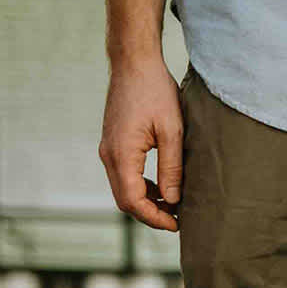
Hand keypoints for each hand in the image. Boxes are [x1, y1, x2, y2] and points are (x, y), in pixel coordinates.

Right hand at [100, 54, 182, 231]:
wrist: (134, 63)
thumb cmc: (155, 92)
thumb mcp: (172, 131)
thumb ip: (171, 168)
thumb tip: (173, 201)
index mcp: (121, 153)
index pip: (132, 200)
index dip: (154, 218)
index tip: (177, 224)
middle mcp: (109, 154)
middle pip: (125, 200)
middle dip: (150, 215)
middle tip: (178, 221)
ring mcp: (108, 149)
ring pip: (123, 189)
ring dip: (146, 202)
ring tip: (174, 207)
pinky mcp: (114, 143)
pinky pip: (124, 175)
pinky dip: (142, 187)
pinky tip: (163, 188)